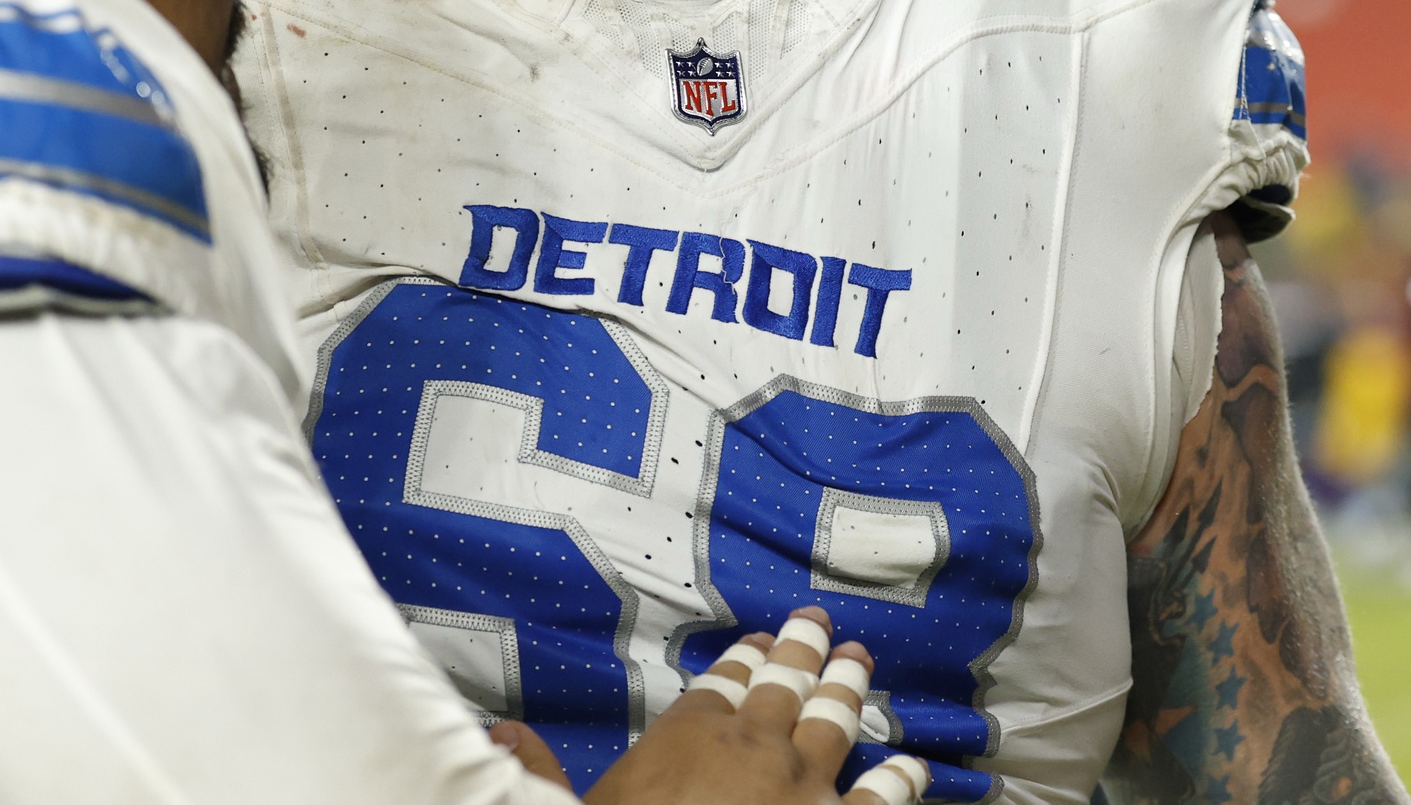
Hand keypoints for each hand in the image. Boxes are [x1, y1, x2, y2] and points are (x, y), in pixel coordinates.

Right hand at [506, 605, 927, 804]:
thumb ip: (536, 772)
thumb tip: (496, 732)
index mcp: (690, 736)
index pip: (720, 683)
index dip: (739, 659)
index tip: (756, 639)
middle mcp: (755, 747)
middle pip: (783, 684)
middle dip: (802, 649)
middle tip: (821, 622)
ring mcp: (806, 789)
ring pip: (835, 722)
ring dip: (849, 688)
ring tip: (860, 661)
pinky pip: (882, 797)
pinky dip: (900, 778)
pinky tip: (914, 763)